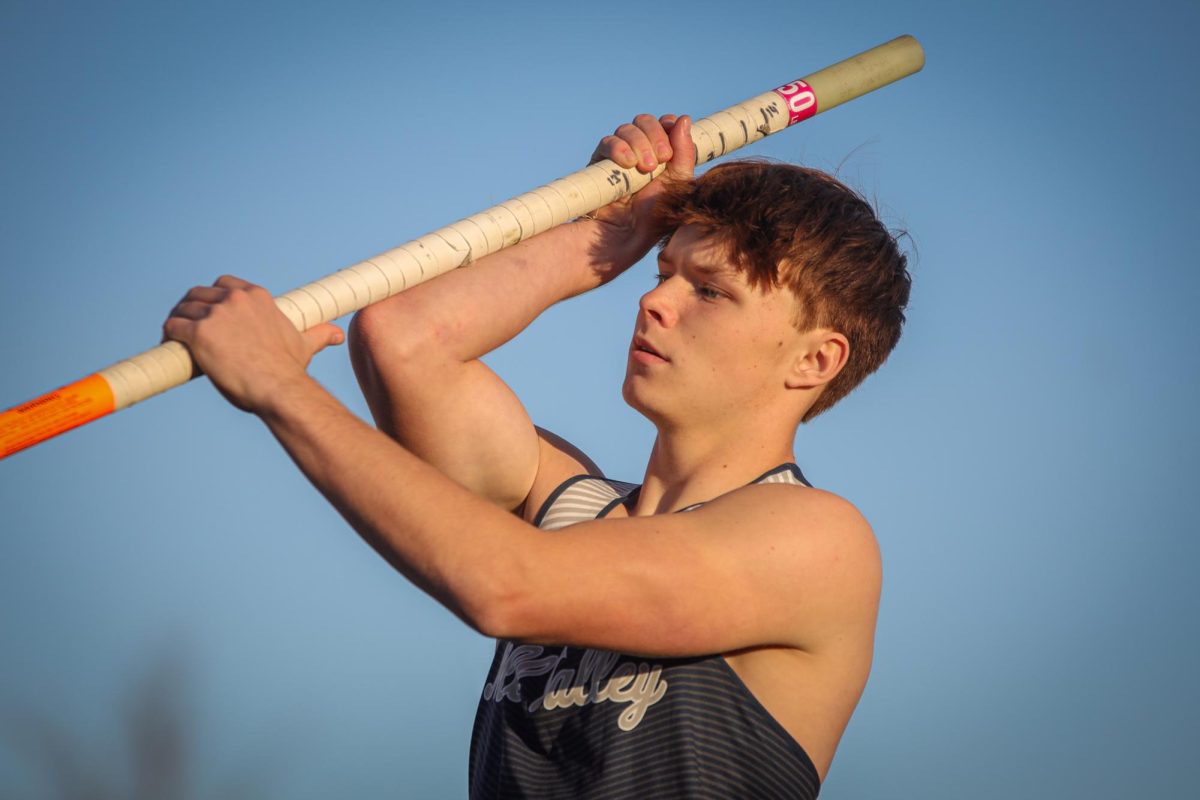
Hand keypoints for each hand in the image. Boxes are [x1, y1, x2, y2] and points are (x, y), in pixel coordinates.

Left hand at [162, 275, 343, 413]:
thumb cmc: (290, 370)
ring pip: (183, 308)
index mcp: (258, 297)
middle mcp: (235, 299)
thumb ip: (318, 335)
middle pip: (200, 293)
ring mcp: (216, 315)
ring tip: (176, 336)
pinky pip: (173, 326)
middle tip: (189, 325)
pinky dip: (169, 334)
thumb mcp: (304, 344)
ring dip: (177, 320)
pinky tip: (171, 344)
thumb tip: (337, 335)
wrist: (279, 389)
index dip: (214, 298)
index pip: (225, 285)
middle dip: (191, 306)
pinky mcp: (198, 333)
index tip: (211, 312)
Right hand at [587, 113, 695, 263]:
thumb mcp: (678, 183)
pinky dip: (619, 148)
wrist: (627, 236)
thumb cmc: (654, 216)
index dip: (668, 125)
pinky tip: (627, 163)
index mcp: (661, 152)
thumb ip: (684, 152)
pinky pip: (607, 142)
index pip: (664, 124)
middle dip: (655, 135)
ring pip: (626, 129)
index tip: (672, 144)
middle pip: (645, 121)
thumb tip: (684, 118)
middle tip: (661, 158)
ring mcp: (618, 154)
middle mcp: (639, 150)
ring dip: (639, 143)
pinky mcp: (600, 162)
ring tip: (645, 168)